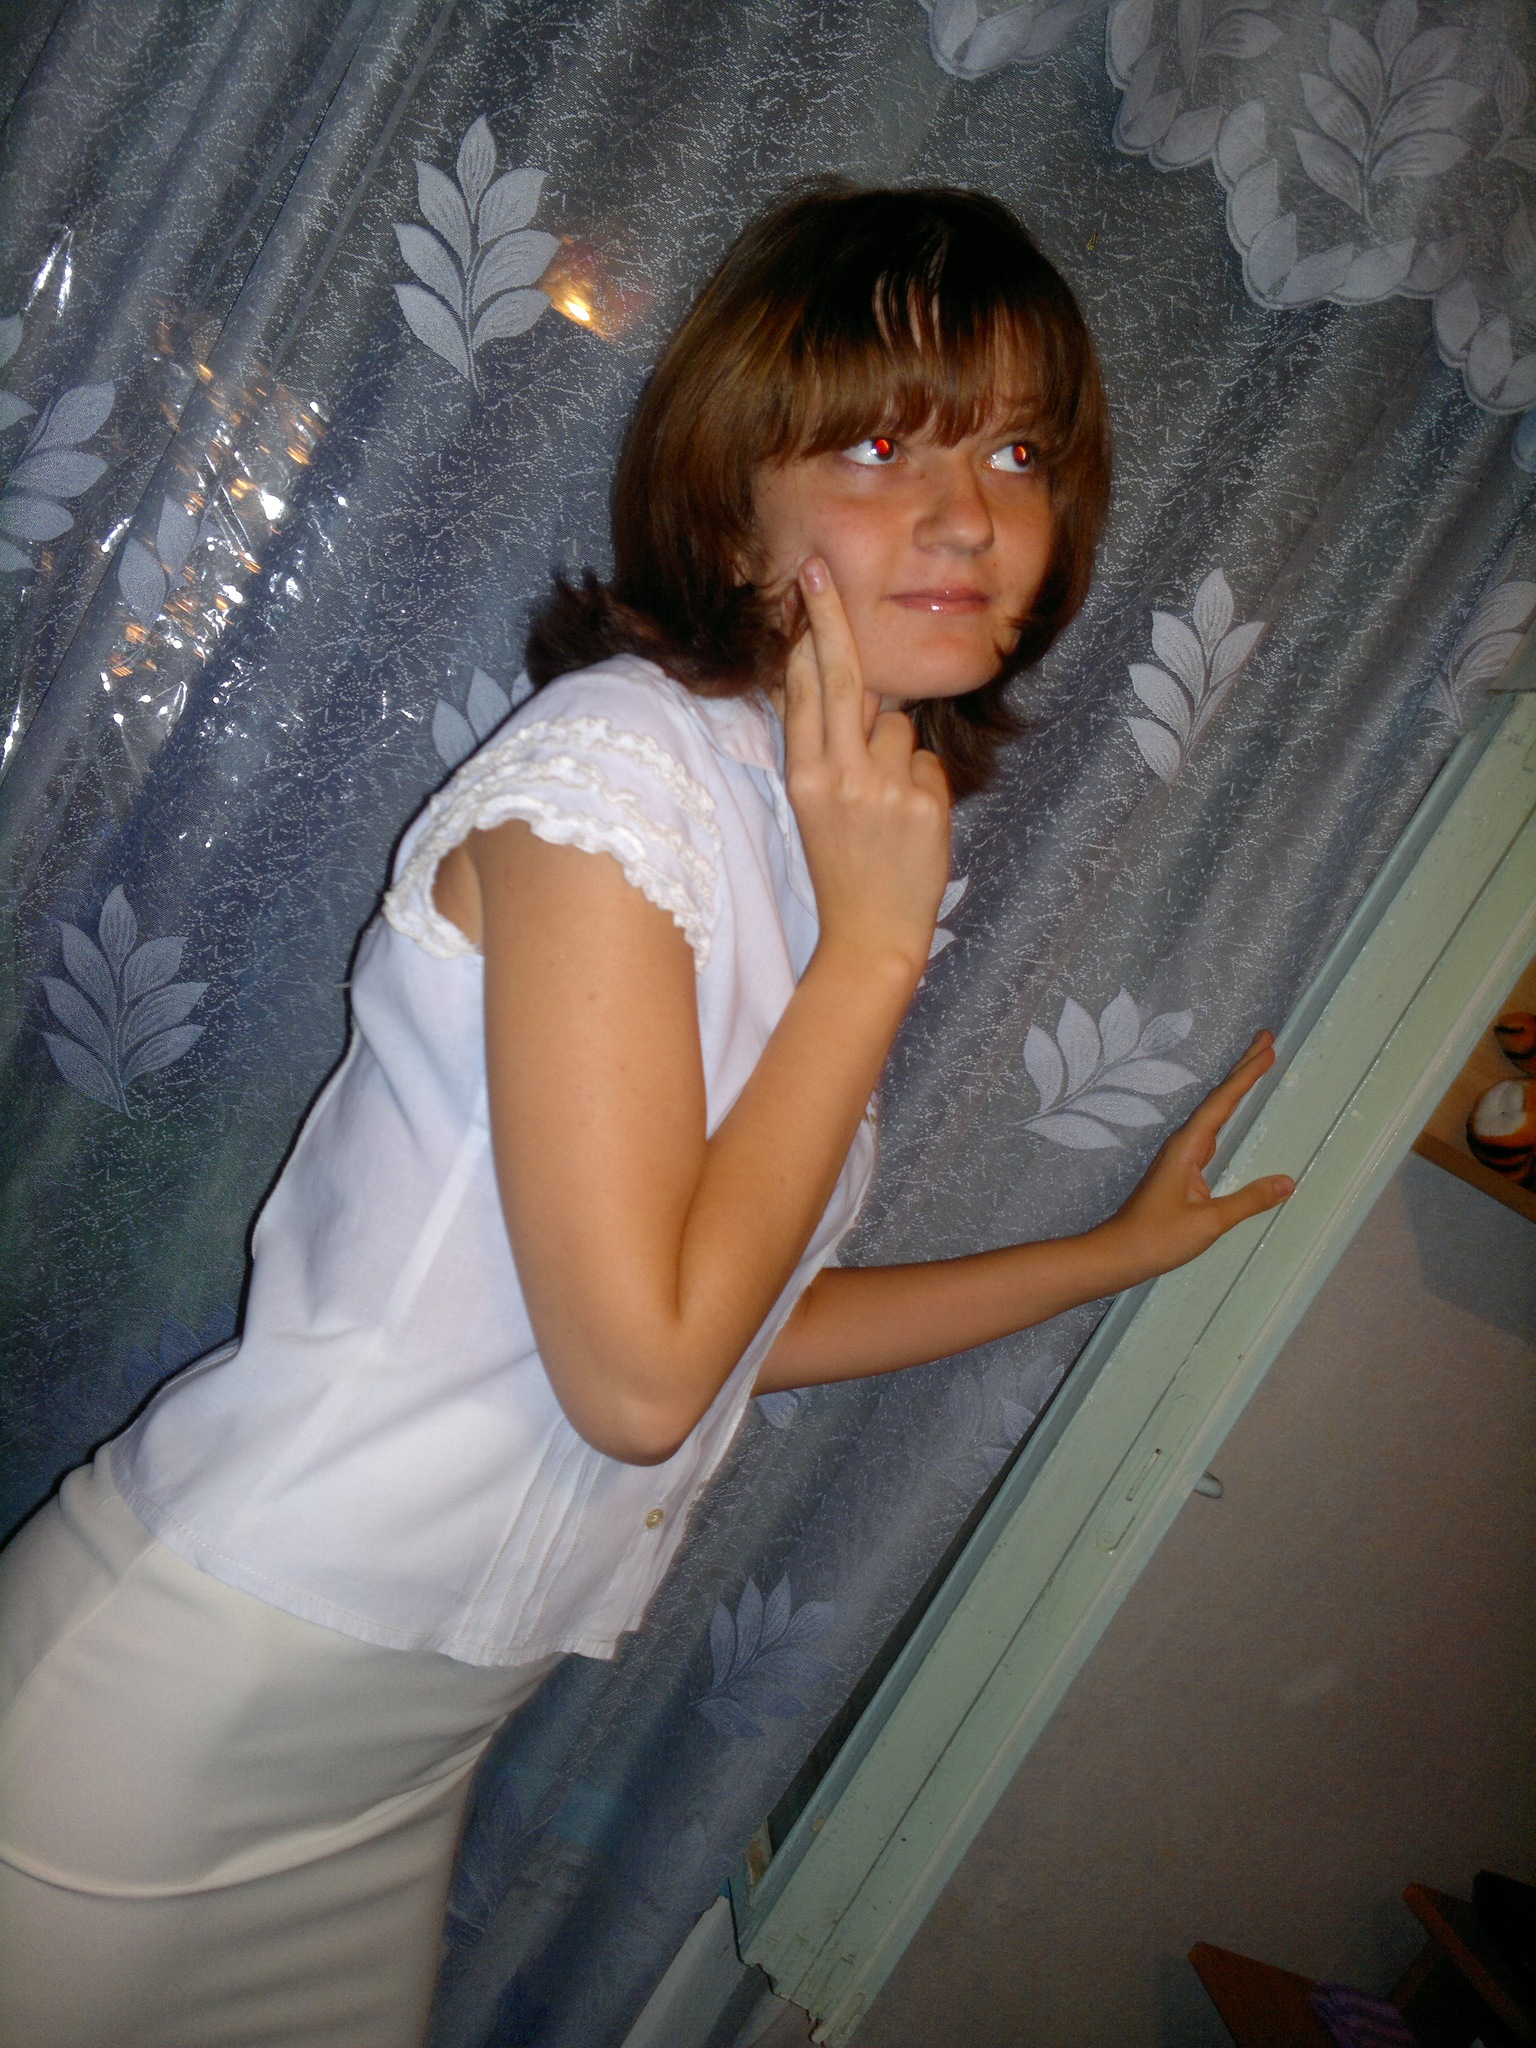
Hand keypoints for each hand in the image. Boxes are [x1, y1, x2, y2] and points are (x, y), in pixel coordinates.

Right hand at [784, 557, 950, 982]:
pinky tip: (912, 824)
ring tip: (889, 806)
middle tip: (820, 569)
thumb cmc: (845, 868)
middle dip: (830, 618)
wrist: (871, 936)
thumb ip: (827, 750)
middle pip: (840, 677)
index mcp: (802, 777)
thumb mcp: (815, 809)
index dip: (805, 636)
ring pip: (899, 723)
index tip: (803, 587)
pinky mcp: (921, 802)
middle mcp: (836, 776)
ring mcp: (880, 788)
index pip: (803, 692)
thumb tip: (847, 689)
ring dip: (900, 752)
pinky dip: (925, 785)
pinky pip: (929, 762)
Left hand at [1100, 1033, 1293, 1284]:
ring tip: (1257, 1064)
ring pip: (1214, 1112)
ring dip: (1236, 1087)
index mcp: (1187, 1148)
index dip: (1246, 1075)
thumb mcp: (1209, 1222)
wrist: (1118, 1253)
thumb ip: (1248, 1200)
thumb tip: (1287, 1182)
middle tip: (1267, 1039)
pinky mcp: (1181, 1169)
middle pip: (1218, 1098)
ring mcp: (1181, 1155)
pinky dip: (1227, 1112)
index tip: (1267, 1048)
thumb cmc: (1157, 1238)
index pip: (1222, 1102)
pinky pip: (1211, 1131)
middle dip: (1243, 1068)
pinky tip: (1232, 1113)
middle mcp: (1183, 1144)